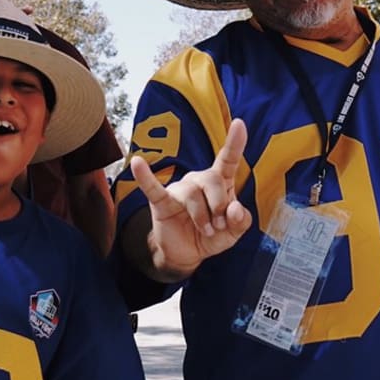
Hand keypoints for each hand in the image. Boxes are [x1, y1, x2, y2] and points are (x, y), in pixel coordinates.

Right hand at [129, 119, 251, 281]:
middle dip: (219, 205)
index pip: (228, 160)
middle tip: (219, 225)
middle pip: (212, 179)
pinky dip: (145, 176)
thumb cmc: (211, 236)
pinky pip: (153, 187)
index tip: (239, 124)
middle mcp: (199, 181)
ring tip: (205, 230)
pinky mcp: (161, 202)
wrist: (186, 254)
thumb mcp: (234, 233)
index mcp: (220, 184)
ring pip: (193, 194)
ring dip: (202, 217)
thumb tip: (235, 208)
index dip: (234, 143)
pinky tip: (137, 163)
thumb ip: (241, 221)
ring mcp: (179, 190)